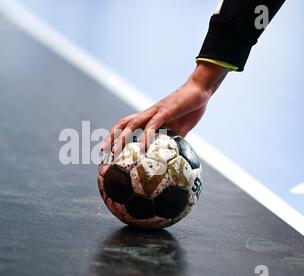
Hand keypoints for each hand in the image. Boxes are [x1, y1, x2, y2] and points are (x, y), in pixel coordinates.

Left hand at [102, 61, 228, 153]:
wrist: (201, 90)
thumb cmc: (190, 108)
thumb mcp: (181, 130)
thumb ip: (174, 142)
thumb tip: (173, 158)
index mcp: (149, 118)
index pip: (126, 126)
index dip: (115, 136)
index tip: (108, 150)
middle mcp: (148, 114)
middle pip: (122, 124)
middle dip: (111, 137)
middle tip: (103, 152)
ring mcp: (155, 112)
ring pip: (132, 125)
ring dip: (122, 139)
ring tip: (115, 152)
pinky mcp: (165, 111)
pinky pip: (153, 125)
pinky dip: (146, 137)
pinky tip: (144, 149)